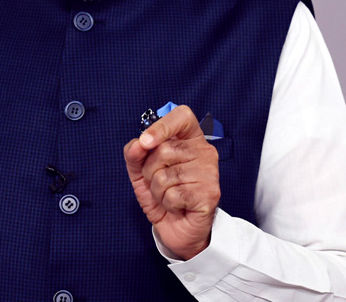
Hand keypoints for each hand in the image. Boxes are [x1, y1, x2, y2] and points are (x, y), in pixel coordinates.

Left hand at [123, 105, 219, 259]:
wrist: (176, 228)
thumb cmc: (162, 193)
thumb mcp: (140, 170)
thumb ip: (135, 153)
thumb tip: (138, 144)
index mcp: (189, 138)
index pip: (182, 116)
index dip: (162, 126)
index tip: (146, 142)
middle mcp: (204, 151)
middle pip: (165, 149)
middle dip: (150, 171)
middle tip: (159, 182)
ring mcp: (210, 172)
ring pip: (166, 175)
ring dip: (158, 190)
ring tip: (168, 195)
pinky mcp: (210, 194)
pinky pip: (174, 194)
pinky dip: (167, 203)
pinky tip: (178, 206)